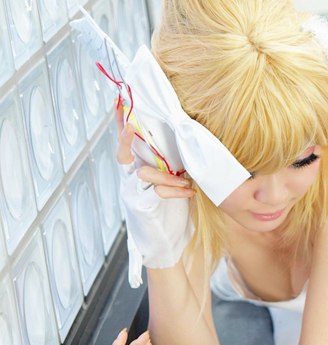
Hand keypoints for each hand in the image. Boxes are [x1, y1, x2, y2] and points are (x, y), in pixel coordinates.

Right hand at [115, 100, 195, 275]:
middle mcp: (130, 179)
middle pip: (123, 151)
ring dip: (166, 174)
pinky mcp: (141, 207)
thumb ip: (170, 163)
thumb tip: (184, 138)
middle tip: (130, 118)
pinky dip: (174, 190)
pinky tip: (189, 192)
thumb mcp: (173, 182)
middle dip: (127, 134)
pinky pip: (155, 191)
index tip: (122, 98)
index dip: (123, 120)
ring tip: (185, 178)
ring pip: (143, 172)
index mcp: (137, 169)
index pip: (127, 141)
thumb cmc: (172, 213)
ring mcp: (133, 193)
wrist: (167, 247)